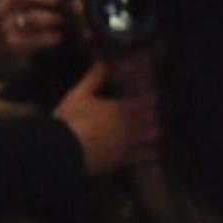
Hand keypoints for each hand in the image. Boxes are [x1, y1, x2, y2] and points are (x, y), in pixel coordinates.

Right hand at [0, 0, 68, 79]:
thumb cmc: (15, 24)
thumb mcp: (18, 5)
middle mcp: (2, 5)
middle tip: (63, 0)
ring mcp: (4, 25)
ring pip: (33, 17)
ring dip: (55, 19)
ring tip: (64, 21)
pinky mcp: (11, 44)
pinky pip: (37, 38)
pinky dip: (52, 37)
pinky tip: (58, 37)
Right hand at [53, 54, 161, 176]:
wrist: (64, 151)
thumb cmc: (70, 120)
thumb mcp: (79, 94)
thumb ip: (94, 78)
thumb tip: (104, 62)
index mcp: (120, 108)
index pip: (146, 100)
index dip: (153, 97)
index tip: (156, 95)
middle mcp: (129, 126)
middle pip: (153, 118)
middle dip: (156, 114)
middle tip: (159, 110)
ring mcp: (129, 144)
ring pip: (153, 136)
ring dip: (156, 131)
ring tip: (158, 128)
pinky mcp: (124, 160)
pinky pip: (145, 156)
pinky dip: (152, 153)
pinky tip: (156, 151)